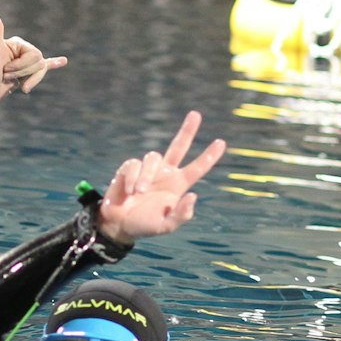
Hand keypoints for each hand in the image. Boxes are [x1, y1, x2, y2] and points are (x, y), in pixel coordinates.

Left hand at [0, 9, 67, 107]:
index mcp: (17, 43)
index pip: (35, 55)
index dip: (22, 66)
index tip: (5, 69)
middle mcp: (21, 51)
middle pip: (39, 63)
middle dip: (23, 73)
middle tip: (5, 75)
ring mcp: (24, 63)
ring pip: (41, 71)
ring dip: (27, 80)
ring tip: (11, 81)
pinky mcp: (25, 74)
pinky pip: (43, 67)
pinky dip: (53, 64)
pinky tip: (63, 61)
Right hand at [95, 111, 226, 243]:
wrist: (118, 225)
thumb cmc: (144, 225)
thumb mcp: (166, 226)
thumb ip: (181, 215)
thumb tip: (193, 195)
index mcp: (177, 185)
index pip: (197, 168)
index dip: (209, 156)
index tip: (221, 142)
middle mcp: (165, 173)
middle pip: (179, 146)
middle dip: (187, 130)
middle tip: (196, 114)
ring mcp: (148, 169)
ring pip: (152, 157)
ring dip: (146, 176)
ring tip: (139, 193)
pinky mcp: (130, 168)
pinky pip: (134, 164)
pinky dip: (133, 178)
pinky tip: (129, 191)